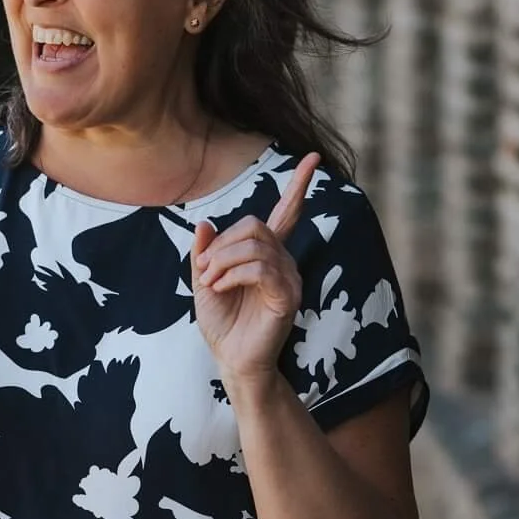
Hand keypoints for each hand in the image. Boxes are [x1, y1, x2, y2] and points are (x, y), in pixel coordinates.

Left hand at [192, 153, 316, 388]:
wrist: (230, 359)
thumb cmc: (223, 324)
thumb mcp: (205, 282)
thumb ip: (205, 253)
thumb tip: (205, 222)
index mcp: (267, 255)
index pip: (287, 213)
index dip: (299, 185)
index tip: (313, 158)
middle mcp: (284, 262)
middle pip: (255, 226)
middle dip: (222, 244)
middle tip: (205, 270)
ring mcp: (289, 278)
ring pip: (256, 245)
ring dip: (223, 260)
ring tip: (210, 283)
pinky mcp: (287, 296)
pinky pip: (261, 268)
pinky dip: (232, 273)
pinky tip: (220, 288)